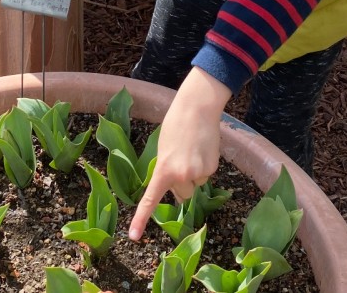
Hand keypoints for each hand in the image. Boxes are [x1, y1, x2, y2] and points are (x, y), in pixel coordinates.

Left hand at [128, 67, 230, 240]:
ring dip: (193, 174)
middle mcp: (181, 176)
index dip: (141, 219)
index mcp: (163, 170)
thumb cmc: (175, 125)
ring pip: (195, 185)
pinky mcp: (212, 169)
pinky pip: (205, 175)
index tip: (133, 237)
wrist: (197, 108)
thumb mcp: (163, 149)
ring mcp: (198, 173)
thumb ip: (166, 169)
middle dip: (181, 183)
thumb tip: (178, 186)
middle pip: (181, 194)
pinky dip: (204, 166)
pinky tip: (202, 149)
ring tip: (192, 150)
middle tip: (180, 161)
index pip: (150, 200)